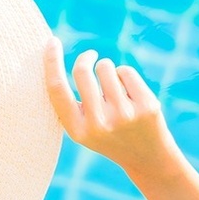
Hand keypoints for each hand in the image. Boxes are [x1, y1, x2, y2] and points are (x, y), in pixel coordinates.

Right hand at [45, 41, 180, 180]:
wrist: (147, 157)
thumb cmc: (108, 135)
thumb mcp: (83, 128)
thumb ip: (70, 103)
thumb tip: (52, 62)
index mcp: (78, 130)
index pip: (57, 89)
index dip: (51, 63)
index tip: (51, 42)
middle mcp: (99, 123)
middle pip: (82, 71)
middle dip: (86, 57)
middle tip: (90, 55)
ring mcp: (124, 114)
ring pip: (106, 67)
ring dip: (107, 69)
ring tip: (114, 87)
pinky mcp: (146, 105)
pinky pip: (125, 71)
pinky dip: (124, 75)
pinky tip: (129, 93)